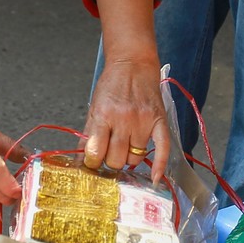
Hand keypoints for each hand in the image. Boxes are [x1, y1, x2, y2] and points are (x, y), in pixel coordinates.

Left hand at [82, 56, 169, 183]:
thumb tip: (81, 161)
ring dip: (129, 158)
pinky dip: (159, 166)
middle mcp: (124, 119)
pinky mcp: (159, 121)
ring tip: (126, 148)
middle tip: (109, 154)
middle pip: (116, 160)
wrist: (133, 63)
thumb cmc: (112, 84)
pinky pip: (162, 149)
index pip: (95, 152)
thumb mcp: (95, 106)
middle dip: (110, 161)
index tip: (93, 162)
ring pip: (135, 158)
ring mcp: (144, 121)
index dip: (92, 161)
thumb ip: (89, 134)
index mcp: (104, 115)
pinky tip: (155, 179)